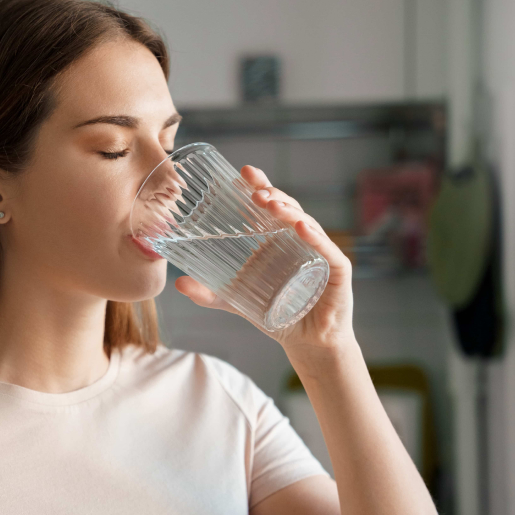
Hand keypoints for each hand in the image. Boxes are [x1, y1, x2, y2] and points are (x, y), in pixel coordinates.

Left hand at [174, 165, 355, 352]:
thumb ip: (209, 293)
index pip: (270, 206)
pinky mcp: (337, 272)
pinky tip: (301, 227)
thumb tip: (178, 284)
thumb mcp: (235, 301)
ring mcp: (320, 252)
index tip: (243, 172)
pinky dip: (315, 238)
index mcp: (279, 239)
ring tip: (271, 203)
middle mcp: (301, 240)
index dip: (259, 187)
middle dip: (272, 195)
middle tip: (254, 189)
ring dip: (289, 211)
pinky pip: (327, 251)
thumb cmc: (277, 314)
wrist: (307, 342)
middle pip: (288, 208)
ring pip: (307, 224)